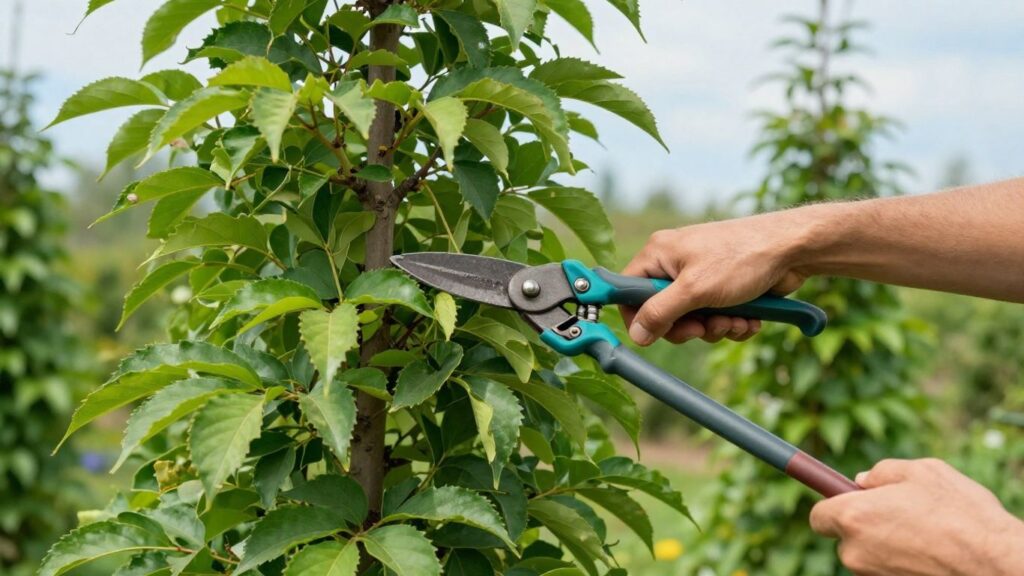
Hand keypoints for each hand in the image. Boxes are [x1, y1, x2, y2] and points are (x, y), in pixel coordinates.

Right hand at [621, 210, 811, 344]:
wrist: (793, 249)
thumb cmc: (743, 257)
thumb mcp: (695, 290)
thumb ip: (660, 312)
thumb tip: (635, 334)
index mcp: (659, 254)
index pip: (628, 292)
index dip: (638, 317)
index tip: (656, 333)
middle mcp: (675, 264)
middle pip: (661, 313)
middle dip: (688, 328)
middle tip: (704, 327)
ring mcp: (700, 277)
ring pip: (692, 320)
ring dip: (715, 329)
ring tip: (735, 321)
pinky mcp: (722, 289)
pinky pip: (715, 318)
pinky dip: (732, 324)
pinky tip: (749, 319)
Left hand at [810, 458, 1023, 575]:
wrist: (997, 563)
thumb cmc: (961, 514)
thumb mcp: (922, 472)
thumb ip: (883, 472)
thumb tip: (862, 480)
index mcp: (854, 516)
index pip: (818, 515)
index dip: (833, 505)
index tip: (847, 500)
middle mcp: (855, 552)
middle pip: (844, 538)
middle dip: (864, 526)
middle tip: (898, 514)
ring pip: (868, 557)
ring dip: (885, 545)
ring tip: (924, 533)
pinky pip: (888, 570)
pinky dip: (901, 562)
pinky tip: (929, 552)